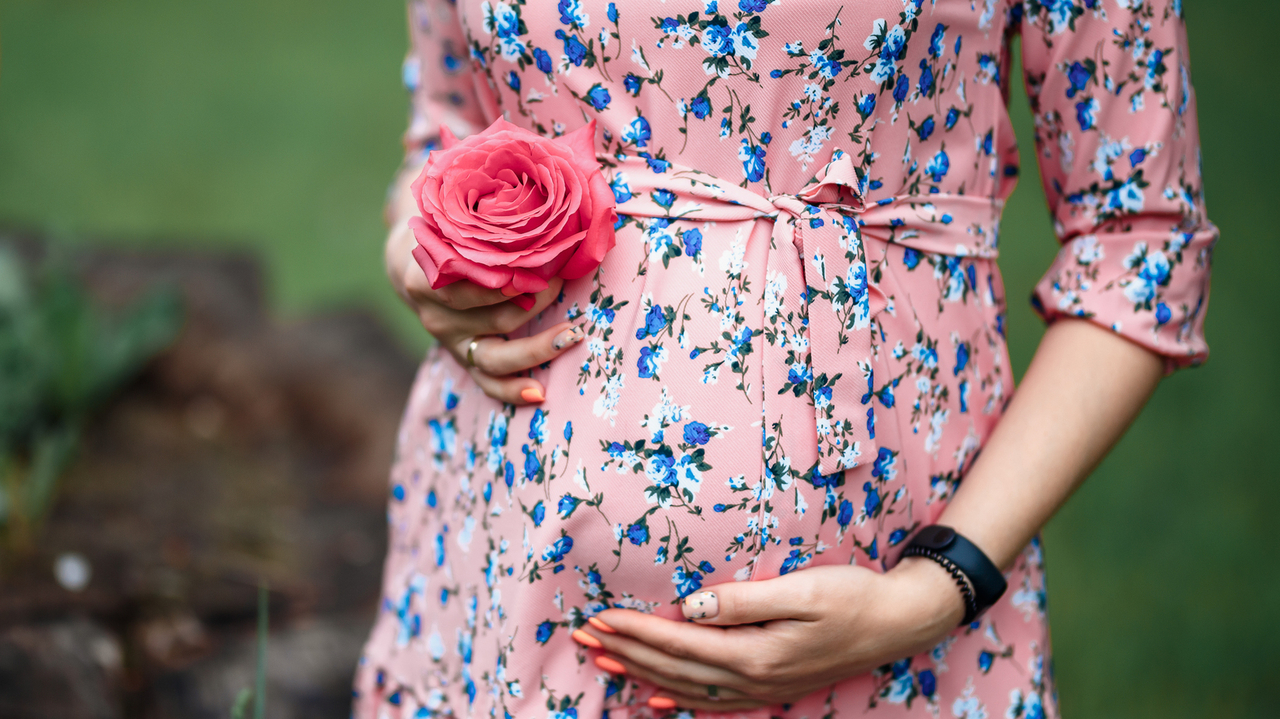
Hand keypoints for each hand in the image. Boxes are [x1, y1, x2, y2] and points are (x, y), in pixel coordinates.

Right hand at [385, 217, 582, 404]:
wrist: (412, 262)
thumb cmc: (443, 228)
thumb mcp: (450, 212)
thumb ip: (481, 205)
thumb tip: (534, 176)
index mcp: (427, 279)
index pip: (471, 285)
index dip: (509, 276)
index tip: (543, 260)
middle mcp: (436, 315)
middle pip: (494, 317)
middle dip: (536, 302)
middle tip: (561, 283)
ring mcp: (450, 341)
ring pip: (495, 355)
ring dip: (538, 345)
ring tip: (572, 333)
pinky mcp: (463, 357)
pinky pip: (487, 382)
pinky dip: (512, 390)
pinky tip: (539, 393)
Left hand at [572, 559, 965, 711]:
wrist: (899, 623)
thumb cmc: (853, 596)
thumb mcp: (802, 589)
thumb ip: (743, 600)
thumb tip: (690, 605)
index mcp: (756, 653)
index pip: (678, 641)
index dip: (635, 631)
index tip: (599, 618)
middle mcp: (754, 681)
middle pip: (674, 668)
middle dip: (625, 653)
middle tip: (583, 638)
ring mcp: (762, 690)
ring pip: (686, 688)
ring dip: (641, 675)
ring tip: (604, 661)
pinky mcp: (771, 689)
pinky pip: (714, 702)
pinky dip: (680, 701)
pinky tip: (656, 700)